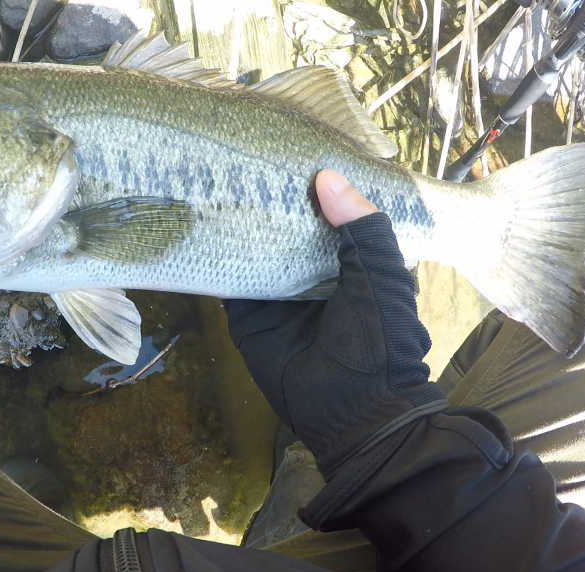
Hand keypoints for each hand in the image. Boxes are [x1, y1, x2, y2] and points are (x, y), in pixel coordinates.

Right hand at [223, 171, 446, 479]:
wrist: (356, 411)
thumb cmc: (381, 341)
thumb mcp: (383, 275)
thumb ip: (363, 227)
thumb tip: (325, 177)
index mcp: (349, 262)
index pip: (326, 215)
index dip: (312, 187)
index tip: (291, 148)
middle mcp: (309, 274)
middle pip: (284, 228)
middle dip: (268, 201)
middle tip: (242, 156)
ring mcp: (276, 296)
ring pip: (253, 250)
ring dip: (239, 224)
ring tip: (216, 178)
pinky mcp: (247, 317)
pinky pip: (228, 283)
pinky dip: (216, 258)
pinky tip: (201, 224)